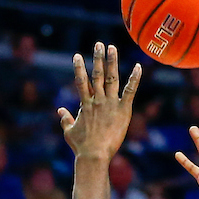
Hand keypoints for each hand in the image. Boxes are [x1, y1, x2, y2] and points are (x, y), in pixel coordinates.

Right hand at [58, 43, 140, 161]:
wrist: (94, 155)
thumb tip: (60, 111)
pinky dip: (134, 78)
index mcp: (86, 104)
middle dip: (98, 58)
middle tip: (99, 44)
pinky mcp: (123, 110)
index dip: (79, 67)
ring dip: (112, 61)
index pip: (81, 81)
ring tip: (112, 48)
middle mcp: (98, 100)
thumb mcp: (69, 132)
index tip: (77, 55)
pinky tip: (138, 66)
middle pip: (97, 74)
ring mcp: (111, 103)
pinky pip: (130, 91)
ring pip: (111, 78)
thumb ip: (65, 119)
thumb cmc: (81, 146)